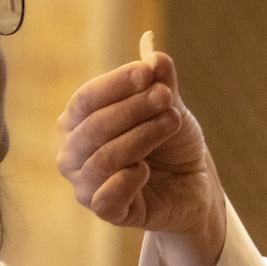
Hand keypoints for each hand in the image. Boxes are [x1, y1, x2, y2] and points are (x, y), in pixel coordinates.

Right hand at [56, 52, 224, 261]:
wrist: (193, 182)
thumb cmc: (171, 140)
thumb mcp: (169, 107)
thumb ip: (160, 82)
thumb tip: (154, 54)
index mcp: (78, 121)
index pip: (85, 99)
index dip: (115, 84)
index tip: (147, 73)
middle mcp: (73, 152)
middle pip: (93, 127)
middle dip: (133, 109)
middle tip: (167, 98)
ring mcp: (85, 183)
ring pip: (103, 159)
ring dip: (142, 137)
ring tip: (173, 122)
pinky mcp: (107, 211)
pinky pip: (105, 197)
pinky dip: (128, 180)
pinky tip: (147, 170)